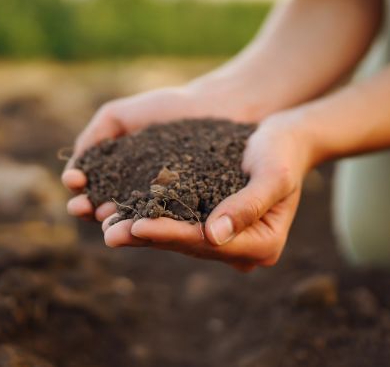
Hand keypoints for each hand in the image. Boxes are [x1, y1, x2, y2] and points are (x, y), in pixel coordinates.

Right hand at [62, 84, 249, 222]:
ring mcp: (163, 206)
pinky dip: (151, 224)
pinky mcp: (189, 213)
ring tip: (104, 219)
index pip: (91, 189)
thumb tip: (73, 170)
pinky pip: (167, 220)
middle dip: (90, 209)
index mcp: (119, 176)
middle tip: (81, 207)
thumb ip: (94, 136)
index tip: (74, 182)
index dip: (80, 189)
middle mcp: (138, 196)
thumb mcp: (120, 116)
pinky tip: (139, 221)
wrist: (217, 107)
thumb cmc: (169, 108)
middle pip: (106, 209)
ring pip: (133, 220)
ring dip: (115, 222)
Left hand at [102, 112, 314, 270]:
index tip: (137, 226)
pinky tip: (119, 212)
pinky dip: (149, 217)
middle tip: (108, 233)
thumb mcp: (272, 174)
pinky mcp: (211, 224)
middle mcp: (242, 250)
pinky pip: (176, 224)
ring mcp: (226, 240)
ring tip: (105, 225)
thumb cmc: (283, 151)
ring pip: (177, 238)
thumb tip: (213, 235)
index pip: (206, 243)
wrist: (285, 139)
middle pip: (187, 245)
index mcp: (263, 245)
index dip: (170, 234)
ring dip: (140, 232)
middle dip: (146, 237)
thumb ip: (247, 205)